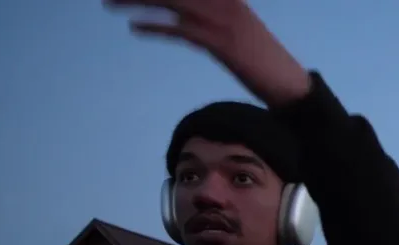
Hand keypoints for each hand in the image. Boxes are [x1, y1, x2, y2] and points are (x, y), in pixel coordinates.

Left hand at [106, 0, 311, 106]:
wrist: (289, 83)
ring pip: (171, 2)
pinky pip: (180, 30)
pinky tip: (134, 28)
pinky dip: (155, 27)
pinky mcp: (221, 43)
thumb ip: (217, 16)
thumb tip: (186, 15)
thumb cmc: (263, 61)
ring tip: (110, 2)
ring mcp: (223, 21)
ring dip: (137, 0)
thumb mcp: (240, 30)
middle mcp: (225, 2)